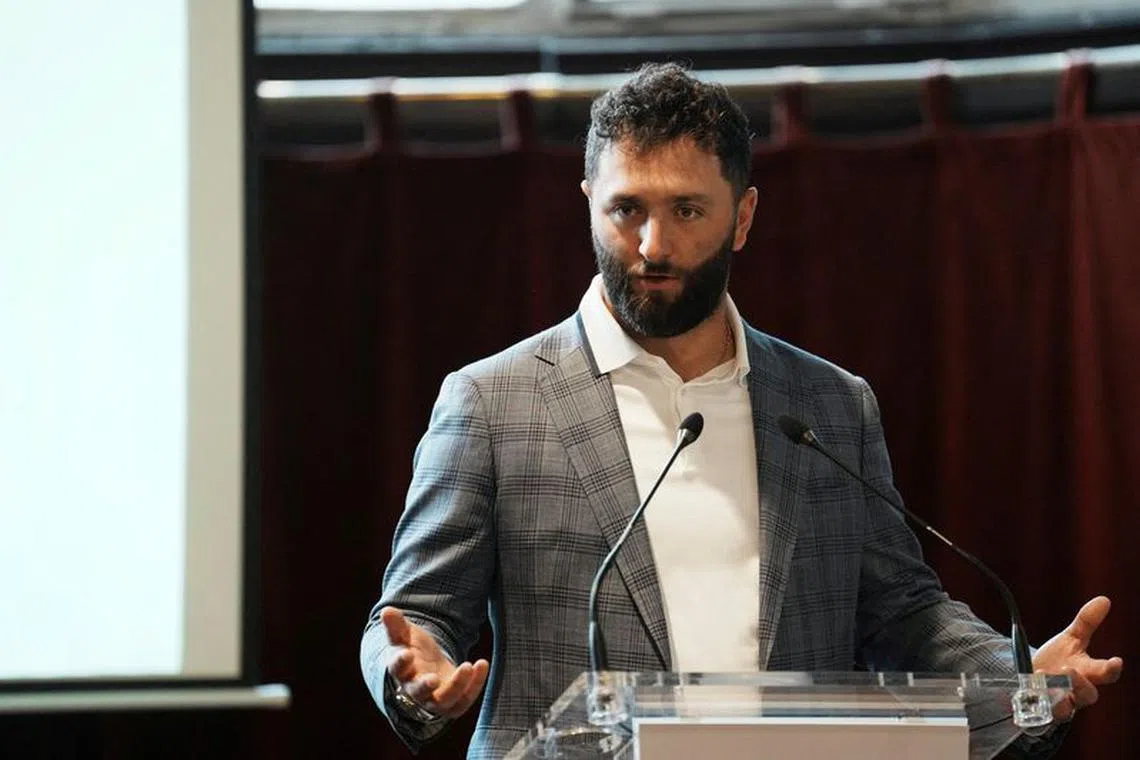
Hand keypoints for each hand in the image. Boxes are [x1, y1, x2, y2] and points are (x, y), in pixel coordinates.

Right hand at [381, 606, 489, 719]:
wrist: (427, 667)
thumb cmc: (413, 649)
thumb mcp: (405, 634)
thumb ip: (396, 624)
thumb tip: (386, 610)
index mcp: (402, 671)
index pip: (397, 669)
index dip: (401, 662)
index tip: (407, 653)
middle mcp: (415, 689)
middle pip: (419, 693)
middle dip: (425, 687)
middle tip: (433, 678)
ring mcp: (435, 699)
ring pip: (444, 700)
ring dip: (457, 685)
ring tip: (468, 665)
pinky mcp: (453, 702)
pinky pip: (464, 700)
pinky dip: (475, 685)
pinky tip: (482, 664)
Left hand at [1031, 596, 1123, 721]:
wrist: (1032, 677)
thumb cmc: (1058, 659)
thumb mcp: (1071, 639)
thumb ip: (1087, 622)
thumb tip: (1104, 599)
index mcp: (1088, 671)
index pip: (1106, 672)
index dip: (1112, 668)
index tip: (1116, 661)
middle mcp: (1077, 690)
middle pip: (1089, 694)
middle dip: (1082, 684)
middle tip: (1070, 669)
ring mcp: (1061, 703)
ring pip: (1067, 707)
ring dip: (1056, 692)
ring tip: (1043, 674)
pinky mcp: (1045, 711)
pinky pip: (1046, 712)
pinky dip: (1040, 701)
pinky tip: (1032, 689)